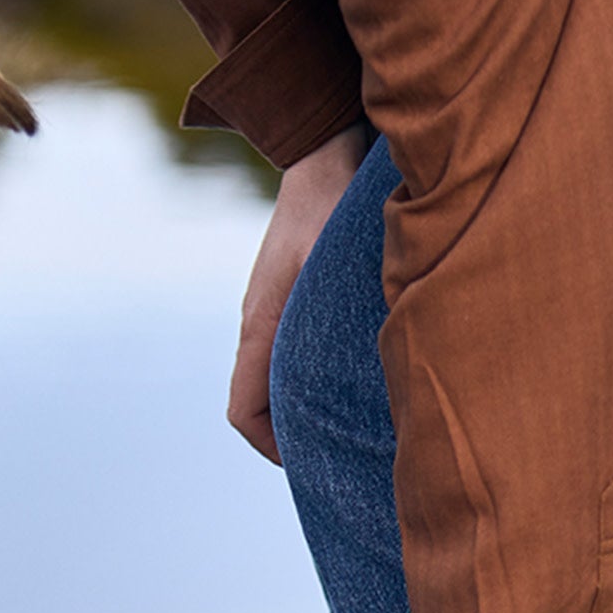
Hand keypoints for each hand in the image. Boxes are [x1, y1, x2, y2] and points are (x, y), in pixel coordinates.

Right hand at [228, 123, 368, 462]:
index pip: (244, 412)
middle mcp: (261, 324)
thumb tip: (354, 395)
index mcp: (260, 327)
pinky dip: (323, 374)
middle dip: (300, 436)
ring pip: (282, 378)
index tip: (315, 465)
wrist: (330, 147)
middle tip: (350, 456)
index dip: (273, 449)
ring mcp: (277, 309)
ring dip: (313, 405)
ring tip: (363, 424)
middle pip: (263, 404)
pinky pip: (300, 351)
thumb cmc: (334, 207)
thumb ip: (334, 330)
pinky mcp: (297, 296)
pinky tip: (368, 378)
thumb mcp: (334, 273)